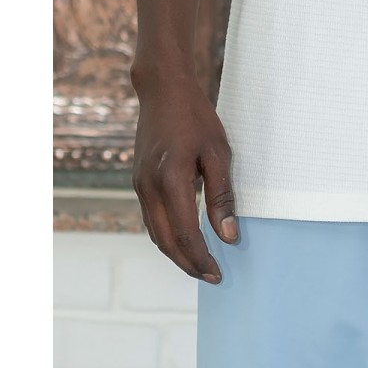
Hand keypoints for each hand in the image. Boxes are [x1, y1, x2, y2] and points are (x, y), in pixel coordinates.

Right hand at [131, 72, 237, 282]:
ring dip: (177, 255)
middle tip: (211, 277)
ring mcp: (141, 186)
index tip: (217, 274)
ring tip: (200, 266)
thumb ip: (222, 197)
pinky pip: (152, 221)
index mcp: (170, 180)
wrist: (162, 90)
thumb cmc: (195, 118)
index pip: (185, 234)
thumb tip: (228, 237)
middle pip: (167, 242)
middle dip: (189, 264)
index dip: (201, 258)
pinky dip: (168, 238)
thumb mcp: (218, 154)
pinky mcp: (140, 183)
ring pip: (156, 234)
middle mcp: (150, 187)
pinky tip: (185, 243)